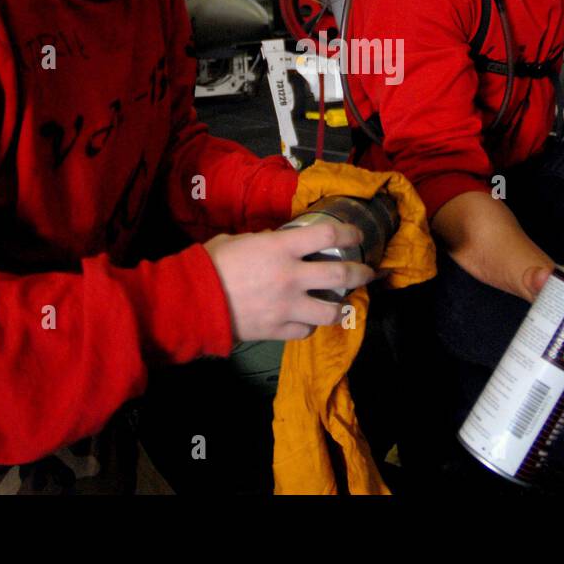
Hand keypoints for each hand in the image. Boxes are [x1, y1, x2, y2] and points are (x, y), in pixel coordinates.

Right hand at [205, 222, 374, 342]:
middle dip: (362, 273)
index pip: (328, 236)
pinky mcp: (279, 330)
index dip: (349, 234)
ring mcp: (288, 306)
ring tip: (344, 304)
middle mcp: (292, 276)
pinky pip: (306, 329)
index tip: (357, 235)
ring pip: (332, 310)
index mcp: (281, 247)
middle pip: (341, 274)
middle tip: (369, 272)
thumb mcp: (240, 240)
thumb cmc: (213, 264)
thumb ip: (265, 241)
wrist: (193, 302)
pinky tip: (307, 319)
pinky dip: (310, 324)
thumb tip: (278, 240)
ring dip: (342, 306)